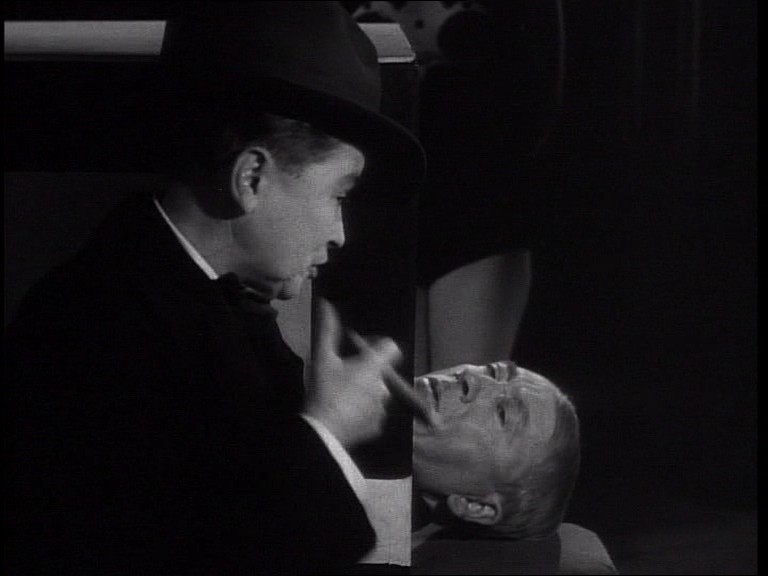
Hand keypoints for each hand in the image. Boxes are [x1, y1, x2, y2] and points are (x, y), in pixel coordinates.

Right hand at [304, 299, 402, 448]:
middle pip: (381, 372)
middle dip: (366, 373)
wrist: (323, 431)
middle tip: (342, 378)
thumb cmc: (324, 390)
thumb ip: (328, 331)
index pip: (391, 347)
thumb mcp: (322, 358)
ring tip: (342, 399)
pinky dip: (363, 414)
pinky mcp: (378, 426)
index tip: (360, 351)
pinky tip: (345, 415)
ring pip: (377, 395)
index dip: (378, 346)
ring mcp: (383, 408)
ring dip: (365, 394)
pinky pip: (373, 415)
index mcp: (374, 366)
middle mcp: (384, 385)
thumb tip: (326, 304)